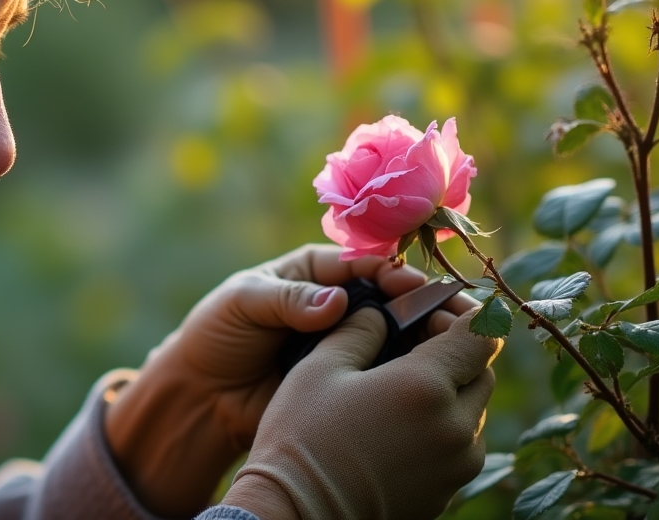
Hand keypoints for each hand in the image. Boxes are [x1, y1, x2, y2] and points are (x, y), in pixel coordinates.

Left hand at [103, 244, 473, 517]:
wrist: (200, 395)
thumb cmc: (216, 334)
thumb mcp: (244, 303)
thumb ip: (287, 300)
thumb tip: (334, 302)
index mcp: (316, 271)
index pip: (364, 264)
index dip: (393, 274)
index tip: (417, 288)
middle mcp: (338, 303)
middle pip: (391, 298)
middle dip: (424, 305)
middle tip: (458, 316)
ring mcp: (347, 343)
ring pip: (396, 336)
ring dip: (426, 339)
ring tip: (458, 346)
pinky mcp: (348, 379)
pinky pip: (383, 373)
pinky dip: (408, 374)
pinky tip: (433, 380)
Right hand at [223, 307, 501, 519]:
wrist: (296, 515)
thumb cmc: (302, 438)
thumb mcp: (321, 367)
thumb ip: (361, 329)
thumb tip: (383, 313)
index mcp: (427, 387)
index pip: (480, 334)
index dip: (460, 314)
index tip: (430, 313)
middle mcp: (455, 428)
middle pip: (483, 373)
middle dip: (456, 353)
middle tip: (412, 346)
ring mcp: (456, 467)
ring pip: (474, 413)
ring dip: (450, 392)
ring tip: (400, 389)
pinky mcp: (446, 493)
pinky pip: (460, 447)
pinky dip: (441, 428)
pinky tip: (397, 425)